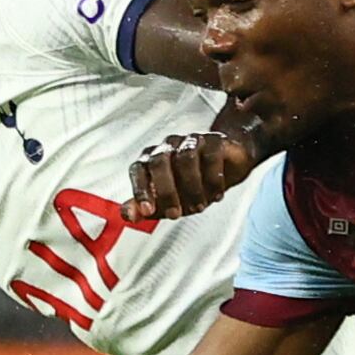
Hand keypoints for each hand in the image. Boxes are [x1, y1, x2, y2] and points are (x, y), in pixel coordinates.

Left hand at [128, 129, 258, 223]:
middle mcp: (168, 146)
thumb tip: (127, 215)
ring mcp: (191, 140)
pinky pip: (211, 156)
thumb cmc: (193, 183)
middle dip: (166, 191)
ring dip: (192, 188)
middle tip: (176, 214)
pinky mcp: (215, 140)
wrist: (228, 164)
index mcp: (151, 159)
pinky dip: (213, 180)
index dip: (140, 190)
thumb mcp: (168, 200)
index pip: (138, 169)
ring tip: (199, 207)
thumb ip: (146, 207)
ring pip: (186, 158)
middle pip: (159, 162)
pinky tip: (217, 195)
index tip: (147, 211)